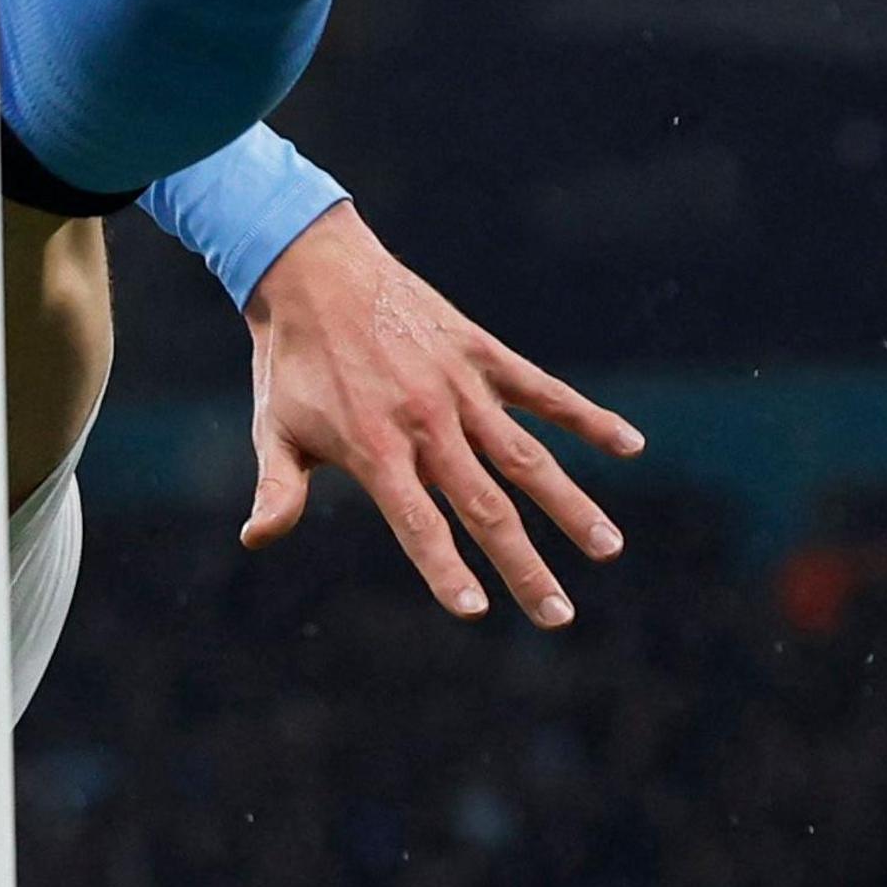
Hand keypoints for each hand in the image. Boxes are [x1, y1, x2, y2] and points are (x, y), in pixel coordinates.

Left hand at [238, 203, 642, 625]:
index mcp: (374, 447)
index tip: (477, 612)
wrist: (313, 270)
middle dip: (524, 565)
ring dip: (570, 504)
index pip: (417, 522)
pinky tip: (630, 445)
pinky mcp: (480, 353)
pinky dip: (586, 417)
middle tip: (560, 616)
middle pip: (485, 505)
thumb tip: (256, 539)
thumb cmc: (291, 362)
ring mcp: (459, 386)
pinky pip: (542, 390)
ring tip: (609, 548)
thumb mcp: (274, 427)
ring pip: (526, 456)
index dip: (445, 569)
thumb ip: (278, 488)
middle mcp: (425, 421)